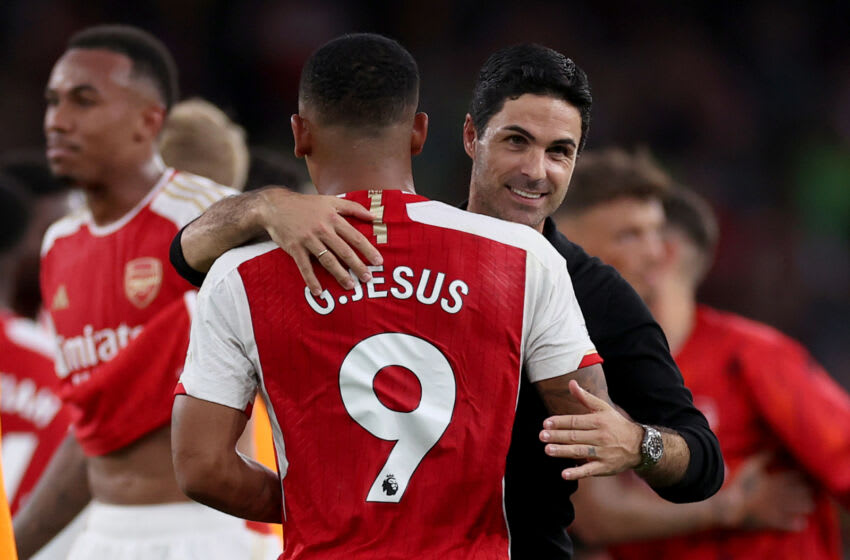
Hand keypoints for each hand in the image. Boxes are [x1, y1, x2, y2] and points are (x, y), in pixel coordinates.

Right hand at [257, 188, 382, 294]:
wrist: (276, 206)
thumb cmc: (306, 204)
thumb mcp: (330, 200)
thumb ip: (353, 207)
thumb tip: (374, 216)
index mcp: (333, 218)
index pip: (355, 236)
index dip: (368, 250)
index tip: (378, 261)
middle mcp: (322, 229)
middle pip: (344, 251)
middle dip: (357, 266)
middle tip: (368, 278)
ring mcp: (308, 239)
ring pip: (327, 260)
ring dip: (340, 274)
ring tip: (350, 285)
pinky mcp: (294, 248)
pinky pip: (305, 267)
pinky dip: (311, 280)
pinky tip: (318, 291)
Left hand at [540, 380, 643, 479]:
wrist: (639, 445)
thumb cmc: (617, 425)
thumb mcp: (603, 408)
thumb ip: (585, 397)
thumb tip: (571, 383)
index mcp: (599, 421)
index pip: (576, 421)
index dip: (560, 422)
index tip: (545, 423)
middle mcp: (601, 436)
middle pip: (576, 436)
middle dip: (558, 436)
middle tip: (542, 436)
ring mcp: (603, 453)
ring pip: (580, 452)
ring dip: (563, 451)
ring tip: (548, 450)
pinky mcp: (605, 467)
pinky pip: (590, 470)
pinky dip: (577, 473)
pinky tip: (564, 474)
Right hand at [713, 453, 814, 530]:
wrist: (728, 507)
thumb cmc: (739, 485)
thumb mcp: (751, 466)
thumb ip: (766, 456)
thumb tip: (776, 444)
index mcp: (777, 480)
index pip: (801, 475)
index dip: (807, 474)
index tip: (807, 473)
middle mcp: (783, 494)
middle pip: (807, 490)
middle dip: (810, 489)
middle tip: (809, 488)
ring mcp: (781, 509)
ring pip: (806, 507)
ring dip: (808, 504)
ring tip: (805, 503)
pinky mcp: (776, 523)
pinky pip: (796, 525)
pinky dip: (799, 523)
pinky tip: (798, 521)